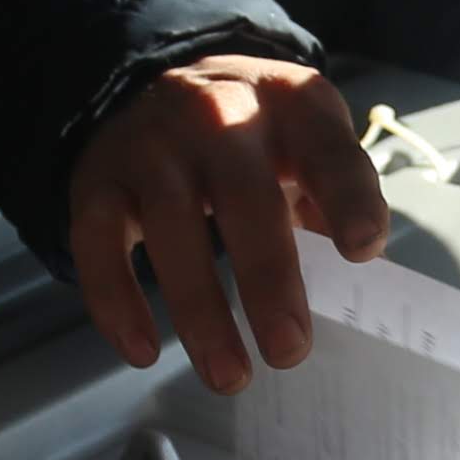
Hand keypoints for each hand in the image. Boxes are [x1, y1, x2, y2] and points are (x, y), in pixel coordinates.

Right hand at [61, 54, 388, 394]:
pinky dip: (116, 302)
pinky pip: (99, 245)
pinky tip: (142, 351)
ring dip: (200, 311)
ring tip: (230, 375)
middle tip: (289, 350)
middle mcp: (217, 116)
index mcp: (289, 104)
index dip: (347, 198)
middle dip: (268, 279)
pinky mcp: (98, 180)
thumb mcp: (308, 141)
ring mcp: (151, 147)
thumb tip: (355, 274)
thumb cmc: (256, 137)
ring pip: (170, 228)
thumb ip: (335, 197)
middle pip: (244, 199)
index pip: (326, 150)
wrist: (160, 83)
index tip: (362, 251)